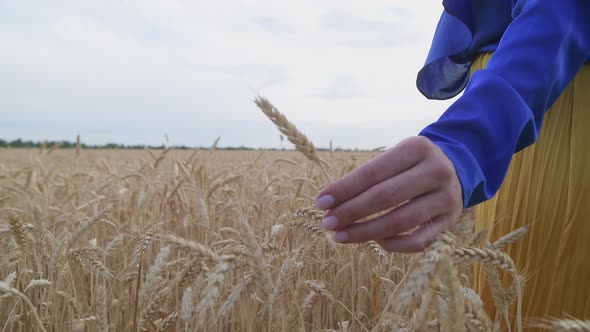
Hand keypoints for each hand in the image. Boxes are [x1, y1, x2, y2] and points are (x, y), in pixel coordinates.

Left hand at [315, 136, 462, 251]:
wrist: (456, 169)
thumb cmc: (410, 165)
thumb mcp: (393, 158)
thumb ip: (366, 177)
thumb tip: (329, 202)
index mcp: (417, 148)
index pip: (374, 172)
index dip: (345, 189)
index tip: (320, 202)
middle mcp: (436, 171)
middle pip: (386, 197)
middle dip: (351, 212)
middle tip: (327, 223)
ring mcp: (446, 198)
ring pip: (401, 221)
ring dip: (365, 232)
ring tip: (339, 236)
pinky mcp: (450, 221)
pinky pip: (418, 241)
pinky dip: (392, 244)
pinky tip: (374, 242)